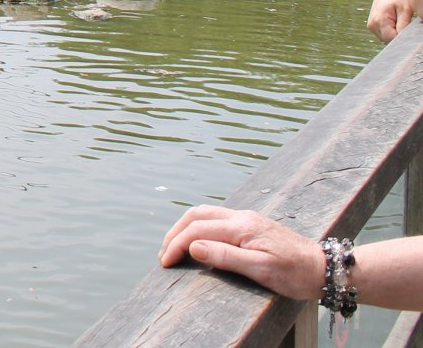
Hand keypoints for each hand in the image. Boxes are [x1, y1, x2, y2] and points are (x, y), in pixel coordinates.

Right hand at [159, 206, 322, 299]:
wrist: (324, 268)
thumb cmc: (295, 274)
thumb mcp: (261, 269)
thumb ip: (226, 256)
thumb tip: (193, 246)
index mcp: (242, 227)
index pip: (197, 230)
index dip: (176, 244)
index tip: (165, 262)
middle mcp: (241, 217)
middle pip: (196, 215)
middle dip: (175, 232)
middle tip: (164, 254)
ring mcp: (246, 218)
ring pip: (205, 214)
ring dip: (185, 228)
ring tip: (175, 247)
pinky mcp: (251, 224)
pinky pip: (216, 218)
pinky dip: (198, 227)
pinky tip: (198, 240)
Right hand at [368, 0, 412, 42]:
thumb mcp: (405, 11)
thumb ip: (403, 26)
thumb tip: (403, 39)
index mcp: (379, 20)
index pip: (391, 40)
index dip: (402, 39)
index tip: (409, 33)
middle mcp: (372, 25)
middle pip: (388, 41)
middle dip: (398, 37)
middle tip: (406, 25)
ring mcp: (370, 26)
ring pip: (385, 39)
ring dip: (394, 34)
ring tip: (400, 21)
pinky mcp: (372, 26)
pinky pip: (383, 35)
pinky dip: (390, 32)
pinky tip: (395, 22)